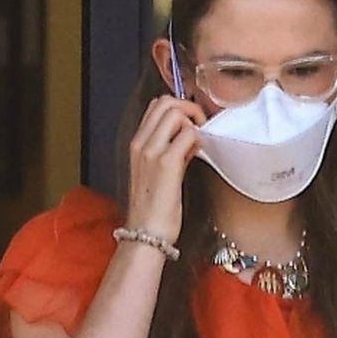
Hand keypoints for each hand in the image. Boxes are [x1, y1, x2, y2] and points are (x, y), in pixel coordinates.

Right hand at [125, 93, 204, 246]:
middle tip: (200, 125)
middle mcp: (141, 144)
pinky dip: (198, 139)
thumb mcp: (155, 174)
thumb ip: (170, 152)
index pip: (155, 106)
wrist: (145, 235)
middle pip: (165, 102)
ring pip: (175, 112)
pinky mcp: (167, 164)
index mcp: (136, 144)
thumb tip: (188, 139)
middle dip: (188, 107)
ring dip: (193, 120)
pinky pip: (188, 134)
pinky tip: (198, 154)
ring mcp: (152, 152)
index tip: (190, 122)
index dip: (178, 107)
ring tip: (199, 140)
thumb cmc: (152, 211)